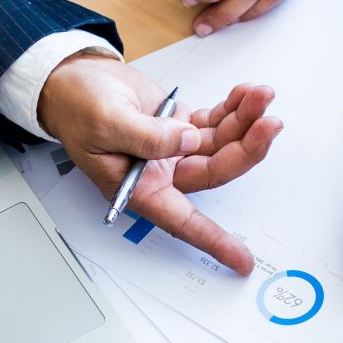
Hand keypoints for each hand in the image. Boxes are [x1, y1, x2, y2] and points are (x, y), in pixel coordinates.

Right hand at [38, 53, 281, 274]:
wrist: (74, 81)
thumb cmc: (78, 109)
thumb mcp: (106, 123)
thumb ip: (149, 136)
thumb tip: (190, 139)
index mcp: (142, 188)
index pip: (184, 221)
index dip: (213, 241)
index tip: (241, 261)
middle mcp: (163, 174)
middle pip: (216, 171)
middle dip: (247, 148)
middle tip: (268, 124)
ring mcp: (176, 150)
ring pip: (223, 144)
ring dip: (246, 121)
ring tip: (260, 96)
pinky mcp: (181, 126)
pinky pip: (217, 123)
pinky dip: (235, 109)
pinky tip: (246, 95)